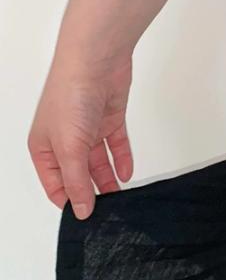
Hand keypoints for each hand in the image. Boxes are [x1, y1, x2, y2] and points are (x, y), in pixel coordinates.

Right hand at [27, 50, 134, 219]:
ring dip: (108, 179)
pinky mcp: (109, 118)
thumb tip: (81, 210)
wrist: (95, 61)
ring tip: (121, 199)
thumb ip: (77, 181)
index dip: (69, 201)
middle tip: (109, 212)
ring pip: (98, 161)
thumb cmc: (70, 99)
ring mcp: (88, 129)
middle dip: (91, 192)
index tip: (87, 218)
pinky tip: (127, 174)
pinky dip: (121, 158)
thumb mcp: (69, 148)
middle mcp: (64, 140)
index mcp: (44, 148)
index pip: (55, 184)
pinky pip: (116, 144)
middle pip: (78, 173)